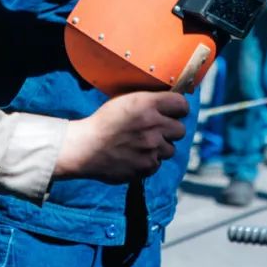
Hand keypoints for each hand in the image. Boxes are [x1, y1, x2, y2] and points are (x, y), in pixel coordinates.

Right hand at [55, 91, 188, 182]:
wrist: (85, 148)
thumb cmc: (104, 122)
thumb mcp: (125, 100)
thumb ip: (149, 101)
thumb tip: (170, 103)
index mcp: (147, 104)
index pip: (181, 104)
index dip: (178, 109)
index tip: (173, 112)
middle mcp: (153, 125)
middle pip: (180, 129)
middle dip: (170, 130)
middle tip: (155, 130)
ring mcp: (152, 148)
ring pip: (170, 149)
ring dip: (160, 147)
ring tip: (141, 145)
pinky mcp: (147, 166)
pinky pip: (158, 163)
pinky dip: (149, 161)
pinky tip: (134, 155)